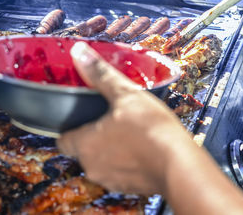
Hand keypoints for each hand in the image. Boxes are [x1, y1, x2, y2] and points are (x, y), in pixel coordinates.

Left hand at [56, 42, 190, 195]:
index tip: (80, 118)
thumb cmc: (152, 131)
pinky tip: (140, 148)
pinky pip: (118, 172)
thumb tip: (79, 53)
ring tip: (127, 132)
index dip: (70, 128)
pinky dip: (124, 161)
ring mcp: (109, 180)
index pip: (62, 140)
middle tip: (109, 119)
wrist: (180, 166)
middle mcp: (91, 166)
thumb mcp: (125, 94)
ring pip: (100, 161)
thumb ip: (99, 74)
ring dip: (108, 149)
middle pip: (81, 150)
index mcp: (84, 145)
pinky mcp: (127, 188)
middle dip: (92, 136)